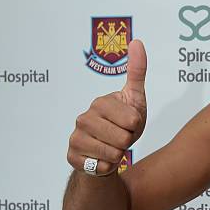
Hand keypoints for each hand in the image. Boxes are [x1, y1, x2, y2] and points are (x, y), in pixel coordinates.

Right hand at [67, 39, 147, 175]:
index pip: (133, 121)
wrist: (109, 152)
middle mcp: (83, 118)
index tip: (128, 123)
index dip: (136, 127)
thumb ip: (136, 71)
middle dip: (128, 142)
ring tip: (112, 147)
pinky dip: (107, 167)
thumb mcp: (135, 99)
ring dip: (118, 155)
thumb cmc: (124, 124)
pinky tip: (101, 160)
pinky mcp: (72, 157)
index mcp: (100, 103)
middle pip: (123, 138)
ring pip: (113, 154)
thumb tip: (137, 41)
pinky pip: (101, 167)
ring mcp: (76, 138)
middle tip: (121, 137)